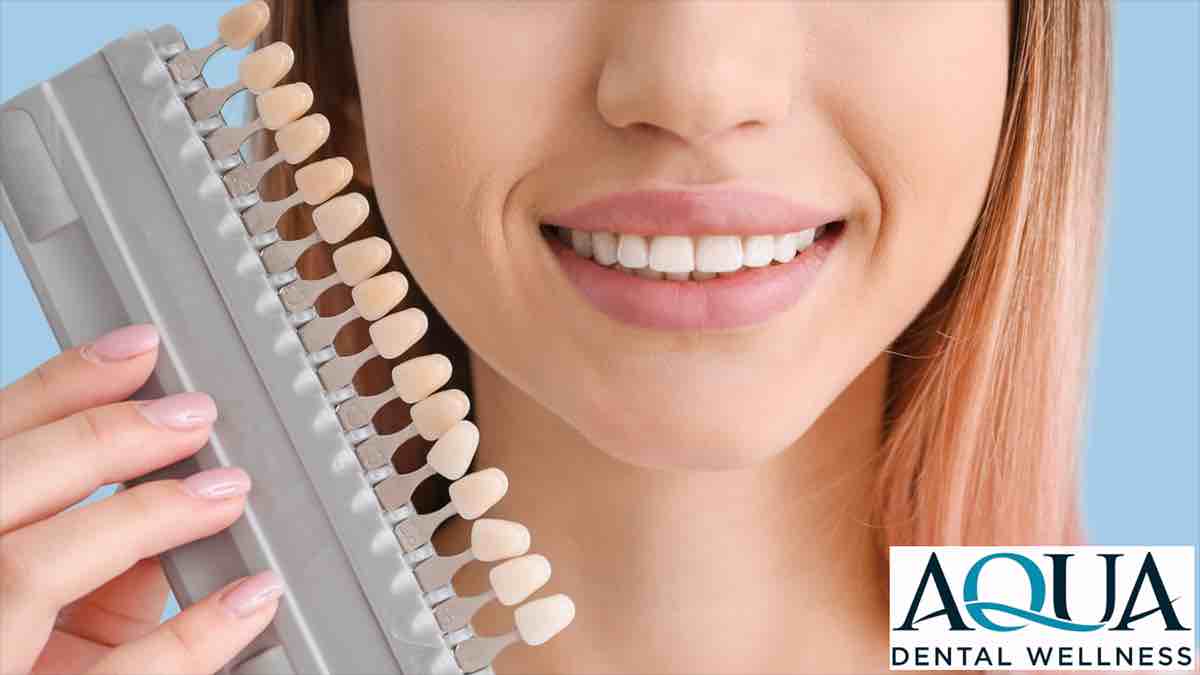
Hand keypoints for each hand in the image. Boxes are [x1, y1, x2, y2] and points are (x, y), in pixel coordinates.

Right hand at [0, 324, 280, 674]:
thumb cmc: (29, 651)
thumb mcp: (38, 611)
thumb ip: (80, 566)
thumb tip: (161, 518)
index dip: (57, 389)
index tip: (138, 349)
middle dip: (96, 438)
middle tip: (193, 415)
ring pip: (32, 570)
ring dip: (140, 519)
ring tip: (226, 490)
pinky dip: (191, 636)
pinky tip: (252, 599)